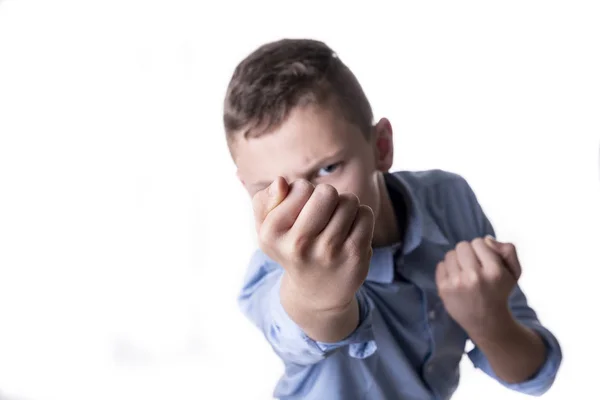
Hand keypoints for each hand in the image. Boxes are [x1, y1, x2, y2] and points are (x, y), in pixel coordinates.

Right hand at [252, 176, 374, 311]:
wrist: (316, 292)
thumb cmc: (290, 247)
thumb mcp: (266, 227)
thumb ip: (264, 199)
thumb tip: (281, 182)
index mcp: (272, 233)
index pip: (301, 187)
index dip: (304, 192)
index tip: (301, 211)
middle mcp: (299, 244)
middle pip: (327, 192)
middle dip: (327, 196)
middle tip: (322, 214)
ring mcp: (329, 252)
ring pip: (349, 201)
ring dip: (345, 207)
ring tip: (335, 224)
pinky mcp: (355, 256)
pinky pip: (366, 214)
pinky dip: (360, 218)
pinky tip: (350, 233)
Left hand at [435, 236, 521, 336]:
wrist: (487, 322)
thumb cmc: (499, 292)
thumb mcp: (514, 272)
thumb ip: (507, 250)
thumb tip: (486, 239)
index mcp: (494, 271)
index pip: (479, 242)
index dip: (482, 250)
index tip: (485, 261)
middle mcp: (475, 277)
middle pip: (462, 246)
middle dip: (468, 253)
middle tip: (473, 266)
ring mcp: (457, 283)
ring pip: (450, 254)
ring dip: (457, 261)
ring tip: (465, 273)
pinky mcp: (444, 289)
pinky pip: (441, 265)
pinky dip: (448, 270)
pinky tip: (456, 280)